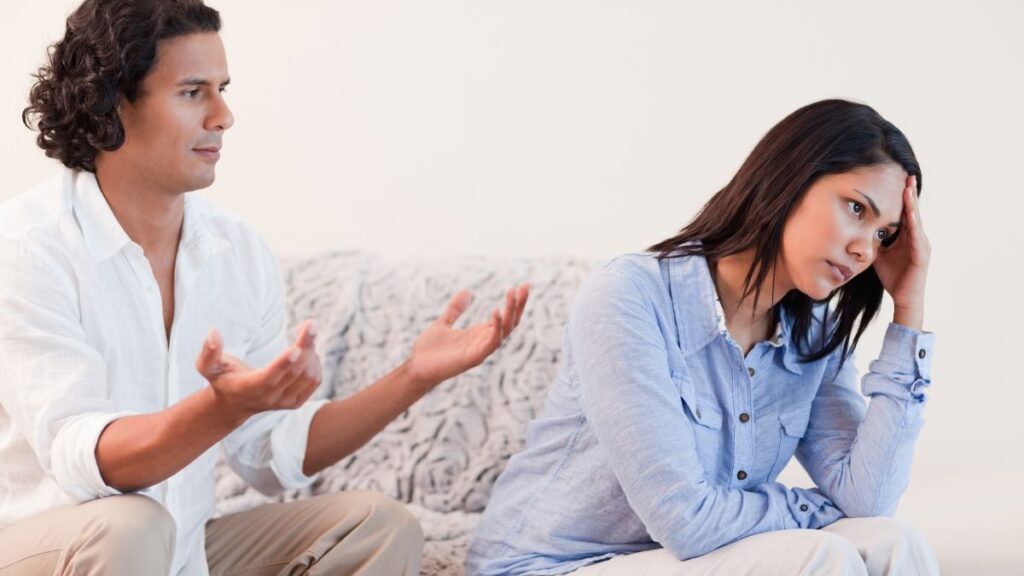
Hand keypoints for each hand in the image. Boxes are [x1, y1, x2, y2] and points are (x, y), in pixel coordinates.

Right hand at [195, 320, 321, 421]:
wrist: (234, 404)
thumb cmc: (221, 379)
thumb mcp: (207, 368)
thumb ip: (209, 353)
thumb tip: (213, 332)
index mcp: (249, 388)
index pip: (269, 378)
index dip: (283, 364)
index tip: (297, 348)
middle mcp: (270, 398)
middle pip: (295, 372)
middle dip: (305, 345)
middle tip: (311, 324)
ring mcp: (285, 402)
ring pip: (308, 375)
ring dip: (311, 351)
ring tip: (306, 333)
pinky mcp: (296, 402)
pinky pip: (314, 381)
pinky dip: (315, 362)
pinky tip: (307, 349)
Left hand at [406, 283, 529, 389]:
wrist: (416, 368)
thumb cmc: (429, 350)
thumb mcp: (443, 322)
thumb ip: (455, 309)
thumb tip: (466, 291)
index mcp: (480, 333)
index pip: (505, 317)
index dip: (515, 302)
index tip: (522, 285)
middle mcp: (484, 341)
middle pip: (511, 322)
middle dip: (519, 304)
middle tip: (526, 286)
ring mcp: (481, 350)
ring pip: (506, 330)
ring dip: (511, 312)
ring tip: (512, 293)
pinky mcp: (475, 357)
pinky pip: (492, 342)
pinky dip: (497, 327)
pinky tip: (496, 310)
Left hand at [873, 175, 929, 328]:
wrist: (904, 299)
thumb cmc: (893, 276)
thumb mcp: (878, 254)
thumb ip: (874, 240)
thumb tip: (859, 229)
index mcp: (907, 236)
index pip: (905, 212)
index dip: (903, 197)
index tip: (898, 180)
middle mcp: (918, 238)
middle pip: (912, 211)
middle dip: (910, 193)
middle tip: (907, 175)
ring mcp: (922, 245)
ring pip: (915, 220)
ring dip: (912, 204)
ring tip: (909, 188)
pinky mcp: (922, 255)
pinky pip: (917, 236)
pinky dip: (913, 223)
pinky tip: (910, 212)